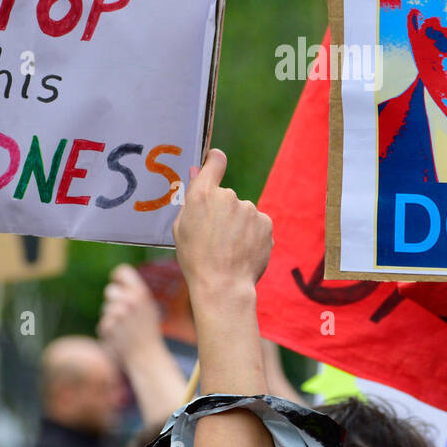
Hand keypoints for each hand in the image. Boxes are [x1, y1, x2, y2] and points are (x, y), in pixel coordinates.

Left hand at [97, 264, 162, 364]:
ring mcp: (117, 313)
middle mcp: (129, 300)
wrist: (146, 357)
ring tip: (125, 328)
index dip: (117, 276)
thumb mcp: (149, 308)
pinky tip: (120, 337)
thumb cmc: (148, 332)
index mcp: (141, 292)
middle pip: (110, 290)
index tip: (117, 284)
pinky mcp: (107, 326)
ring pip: (105, 308)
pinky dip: (109, 330)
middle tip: (125, 315)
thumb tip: (119, 280)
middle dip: (114, 301)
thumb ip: (135, 293)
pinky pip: (103, 322)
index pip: (122, 271)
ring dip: (111, 317)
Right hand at [172, 148, 272, 304]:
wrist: (223, 285)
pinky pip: (256, 224)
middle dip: (222, 212)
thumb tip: (197, 171)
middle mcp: (228, 196)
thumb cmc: (196, 259)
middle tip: (215, 237)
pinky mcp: (265, 222)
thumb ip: (191, 198)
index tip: (215, 160)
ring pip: (242, 213)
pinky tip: (242, 251)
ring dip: (238, 225)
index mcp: (203, 195)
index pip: (215, 162)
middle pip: (226, 197)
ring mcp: (249, 208)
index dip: (215, 160)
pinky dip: (251, 235)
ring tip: (229, 249)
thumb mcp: (181, 228)